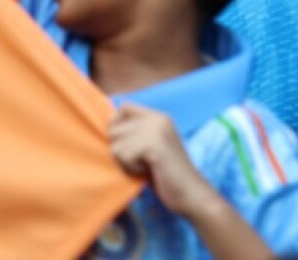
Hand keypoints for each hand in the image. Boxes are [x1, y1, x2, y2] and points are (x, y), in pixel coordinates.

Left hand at [109, 104, 216, 218]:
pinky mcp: (154, 145)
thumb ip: (135, 133)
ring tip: (144, 166)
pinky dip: (130, 168)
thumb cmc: (166, 173)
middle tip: (139, 160)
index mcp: (159, 117)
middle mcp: (158, 118)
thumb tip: (108, 128)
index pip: (124, 107)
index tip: (124, 143)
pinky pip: (123, 155)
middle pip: (114, 128)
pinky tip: (146, 171)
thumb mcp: (150, 146)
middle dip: (119, 149)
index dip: (116, 124)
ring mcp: (157, 130)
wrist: (189, 191)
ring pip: (116, 144)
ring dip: (125, 161)